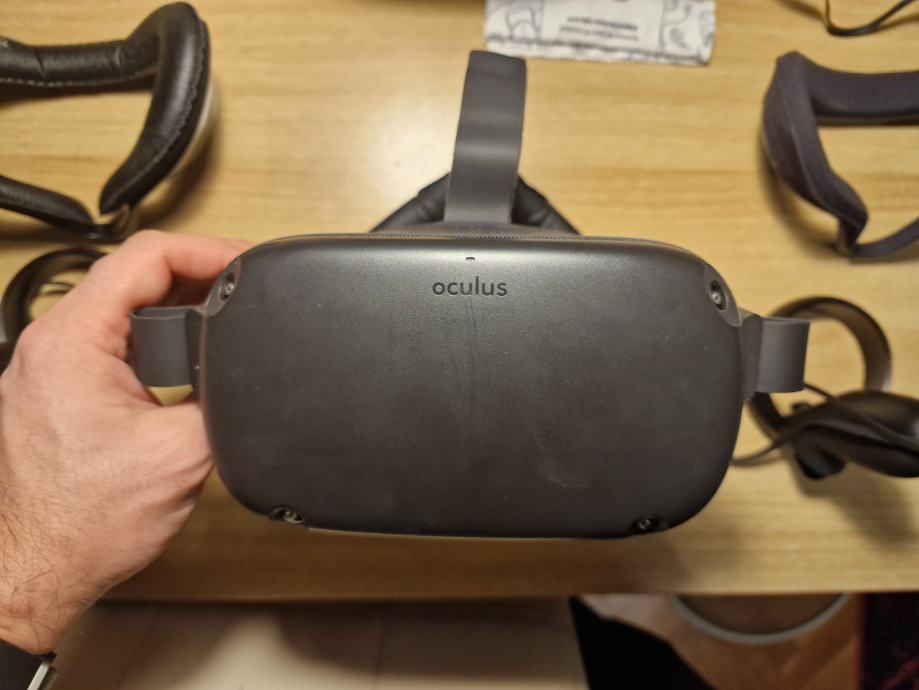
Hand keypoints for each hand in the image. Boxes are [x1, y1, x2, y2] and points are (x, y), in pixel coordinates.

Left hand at [0, 231, 247, 653]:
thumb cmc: (84, 521)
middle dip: (197, 271)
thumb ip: (224, 395)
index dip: (207, 250)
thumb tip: (253, 372)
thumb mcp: (183, 452)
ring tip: (222, 308)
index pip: (145, 257)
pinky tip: (186, 346)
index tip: (246, 261)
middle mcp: (50, 344)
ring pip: (120, 302)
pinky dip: (153, 330)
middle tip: (243, 283)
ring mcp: (48, 364)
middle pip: (131, 272)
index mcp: (73, 342)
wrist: (39, 568)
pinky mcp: (57, 386)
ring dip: (174, 300)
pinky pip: (110, 335)